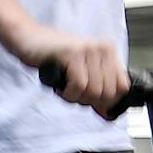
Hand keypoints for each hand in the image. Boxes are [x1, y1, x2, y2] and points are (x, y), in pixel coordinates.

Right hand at [12, 23, 127, 117]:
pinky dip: (68, 93)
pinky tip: (61, 86)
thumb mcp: (82, 73)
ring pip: (93, 92)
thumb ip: (97, 92)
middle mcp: (102, 49)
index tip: (92, 101)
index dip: (107, 101)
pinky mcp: (73, 54)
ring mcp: (88, 50)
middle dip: (88, 100)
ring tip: (66, 87)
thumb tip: (108, 113)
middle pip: (107, 93)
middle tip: (74, 92)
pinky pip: (79, 86)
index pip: (122, 87)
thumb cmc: (54, 57)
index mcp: (108, 52)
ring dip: (76, 97)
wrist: (29, 39)